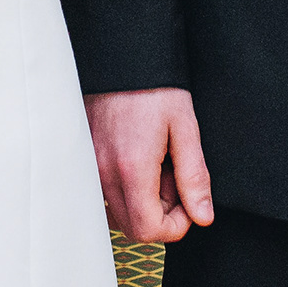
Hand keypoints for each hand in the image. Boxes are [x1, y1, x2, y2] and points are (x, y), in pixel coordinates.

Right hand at [87, 87, 215, 241]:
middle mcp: (103, 172)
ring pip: (117, 212)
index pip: (148, 231)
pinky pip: (105, 192)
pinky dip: (125, 188)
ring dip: (142, 201)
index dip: (176, 226)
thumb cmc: (156, 87)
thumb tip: (203, 218)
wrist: (122, 55)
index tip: (189, 201)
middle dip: (161, 214)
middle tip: (175, 177)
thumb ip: (194, 177)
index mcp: (132, 168)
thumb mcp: (186, 128)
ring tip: (158, 165)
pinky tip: (139, 159)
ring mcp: (90, 166)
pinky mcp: (84, 157)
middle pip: (132, 228)